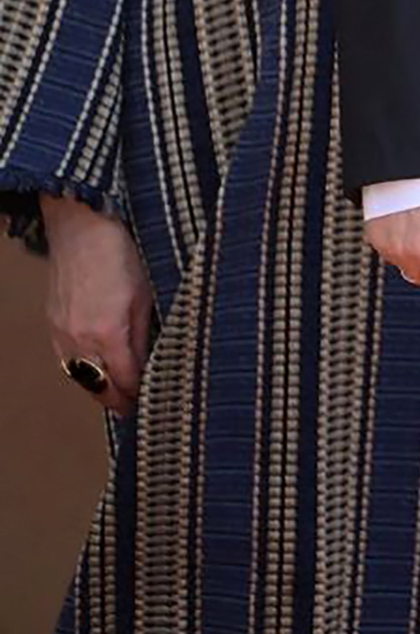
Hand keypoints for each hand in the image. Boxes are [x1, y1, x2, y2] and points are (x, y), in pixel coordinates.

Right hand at [39, 196, 151, 416]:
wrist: (81, 226)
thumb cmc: (121, 253)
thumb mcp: (147, 294)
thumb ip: (144, 334)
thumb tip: (149, 363)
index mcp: (108, 333)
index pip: (124, 382)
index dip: (139, 396)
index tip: (153, 402)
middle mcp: (79, 340)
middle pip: (98, 388)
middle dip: (118, 401)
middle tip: (137, 407)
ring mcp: (61, 333)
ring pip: (80, 377)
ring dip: (99, 388)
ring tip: (120, 394)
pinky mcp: (52, 323)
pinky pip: (66, 360)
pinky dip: (83, 371)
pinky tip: (97, 369)